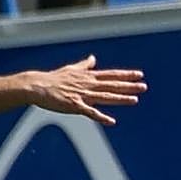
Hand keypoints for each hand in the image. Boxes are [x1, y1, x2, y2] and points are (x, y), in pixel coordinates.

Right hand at [26, 55, 147, 125]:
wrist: (36, 86)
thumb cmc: (53, 78)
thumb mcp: (71, 69)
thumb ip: (84, 65)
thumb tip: (93, 58)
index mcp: (88, 77)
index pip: (111, 75)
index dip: (126, 75)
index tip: (140, 74)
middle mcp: (88, 85)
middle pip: (112, 85)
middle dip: (129, 86)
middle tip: (144, 87)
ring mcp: (82, 95)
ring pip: (105, 97)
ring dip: (120, 99)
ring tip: (135, 100)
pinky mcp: (74, 105)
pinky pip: (90, 112)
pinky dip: (101, 117)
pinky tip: (112, 121)